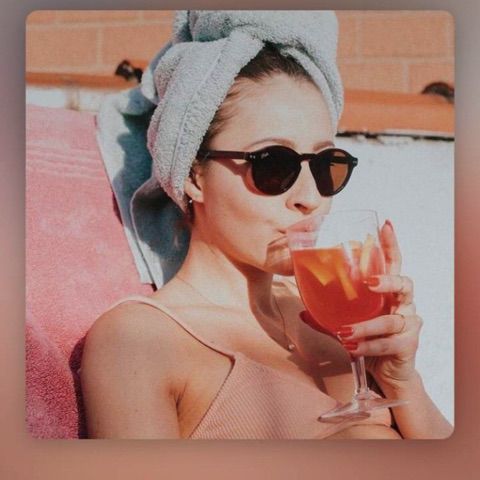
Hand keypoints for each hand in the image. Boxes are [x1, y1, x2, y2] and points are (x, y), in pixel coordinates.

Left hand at [337, 220, 422, 387]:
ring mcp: (408, 323)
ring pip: (391, 320)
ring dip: (366, 326)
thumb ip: (327, 316)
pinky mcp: (409, 344)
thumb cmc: (367, 339)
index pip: (393, 263)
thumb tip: (302, 310)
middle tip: (370, 282)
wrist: (384, 372)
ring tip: (345, 332)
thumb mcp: (347, 323)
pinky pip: (388, 343)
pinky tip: (353, 348)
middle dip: (388, 281)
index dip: (391, 244)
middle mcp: (402, 303)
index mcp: (387, 292)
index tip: (385, 224)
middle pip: (404, 283)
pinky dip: (368, 346)